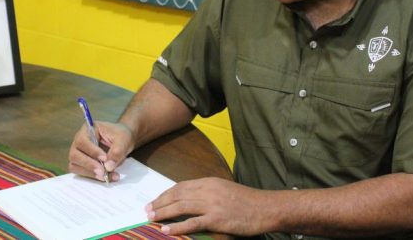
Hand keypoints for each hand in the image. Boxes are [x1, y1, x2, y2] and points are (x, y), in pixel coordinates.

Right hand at [68, 121, 133, 181]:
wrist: (122, 142)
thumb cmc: (121, 136)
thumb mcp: (123, 139)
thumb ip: (117, 151)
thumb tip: (108, 167)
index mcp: (87, 130)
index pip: (82, 141)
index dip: (92, 151)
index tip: (105, 158)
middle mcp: (79, 142)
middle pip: (75, 155)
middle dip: (89, 165)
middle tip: (103, 172)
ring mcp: (78, 154)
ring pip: (75, 166)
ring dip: (90, 173)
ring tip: (107, 176)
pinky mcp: (81, 165)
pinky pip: (81, 173)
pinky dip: (93, 177)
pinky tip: (106, 177)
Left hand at [146, 177, 269, 235]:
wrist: (266, 208)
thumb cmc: (247, 202)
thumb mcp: (224, 190)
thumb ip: (208, 193)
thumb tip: (190, 200)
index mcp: (209, 182)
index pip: (181, 186)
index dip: (166, 194)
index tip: (155, 200)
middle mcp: (208, 190)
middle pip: (177, 194)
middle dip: (160, 202)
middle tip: (147, 210)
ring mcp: (212, 204)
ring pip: (181, 206)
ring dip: (163, 212)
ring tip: (151, 218)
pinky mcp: (217, 219)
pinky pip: (192, 222)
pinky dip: (177, 226)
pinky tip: (166, 229)